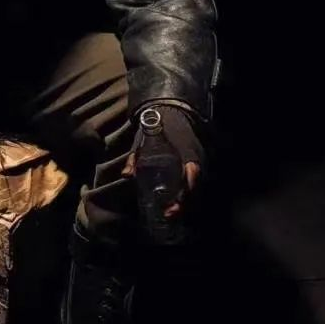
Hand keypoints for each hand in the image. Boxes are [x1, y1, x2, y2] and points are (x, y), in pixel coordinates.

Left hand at [123, 104, 204, 219]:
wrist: (172, 110)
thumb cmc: (157, 125)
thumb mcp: (143, 138)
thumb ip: (136, 156)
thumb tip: (127, 175)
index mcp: (186, 149)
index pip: (192, 172)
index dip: (186, 190)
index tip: (174, 204)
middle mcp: (195, 157)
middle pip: (196, 185)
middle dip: (184, 202)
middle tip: (169, 213)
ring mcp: (198, 161)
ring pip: (196, 186)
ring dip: (185, 201)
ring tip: (171, 213)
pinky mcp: (195, 163)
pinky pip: (194, 182)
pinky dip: (186, 194)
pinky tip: (175, 202)